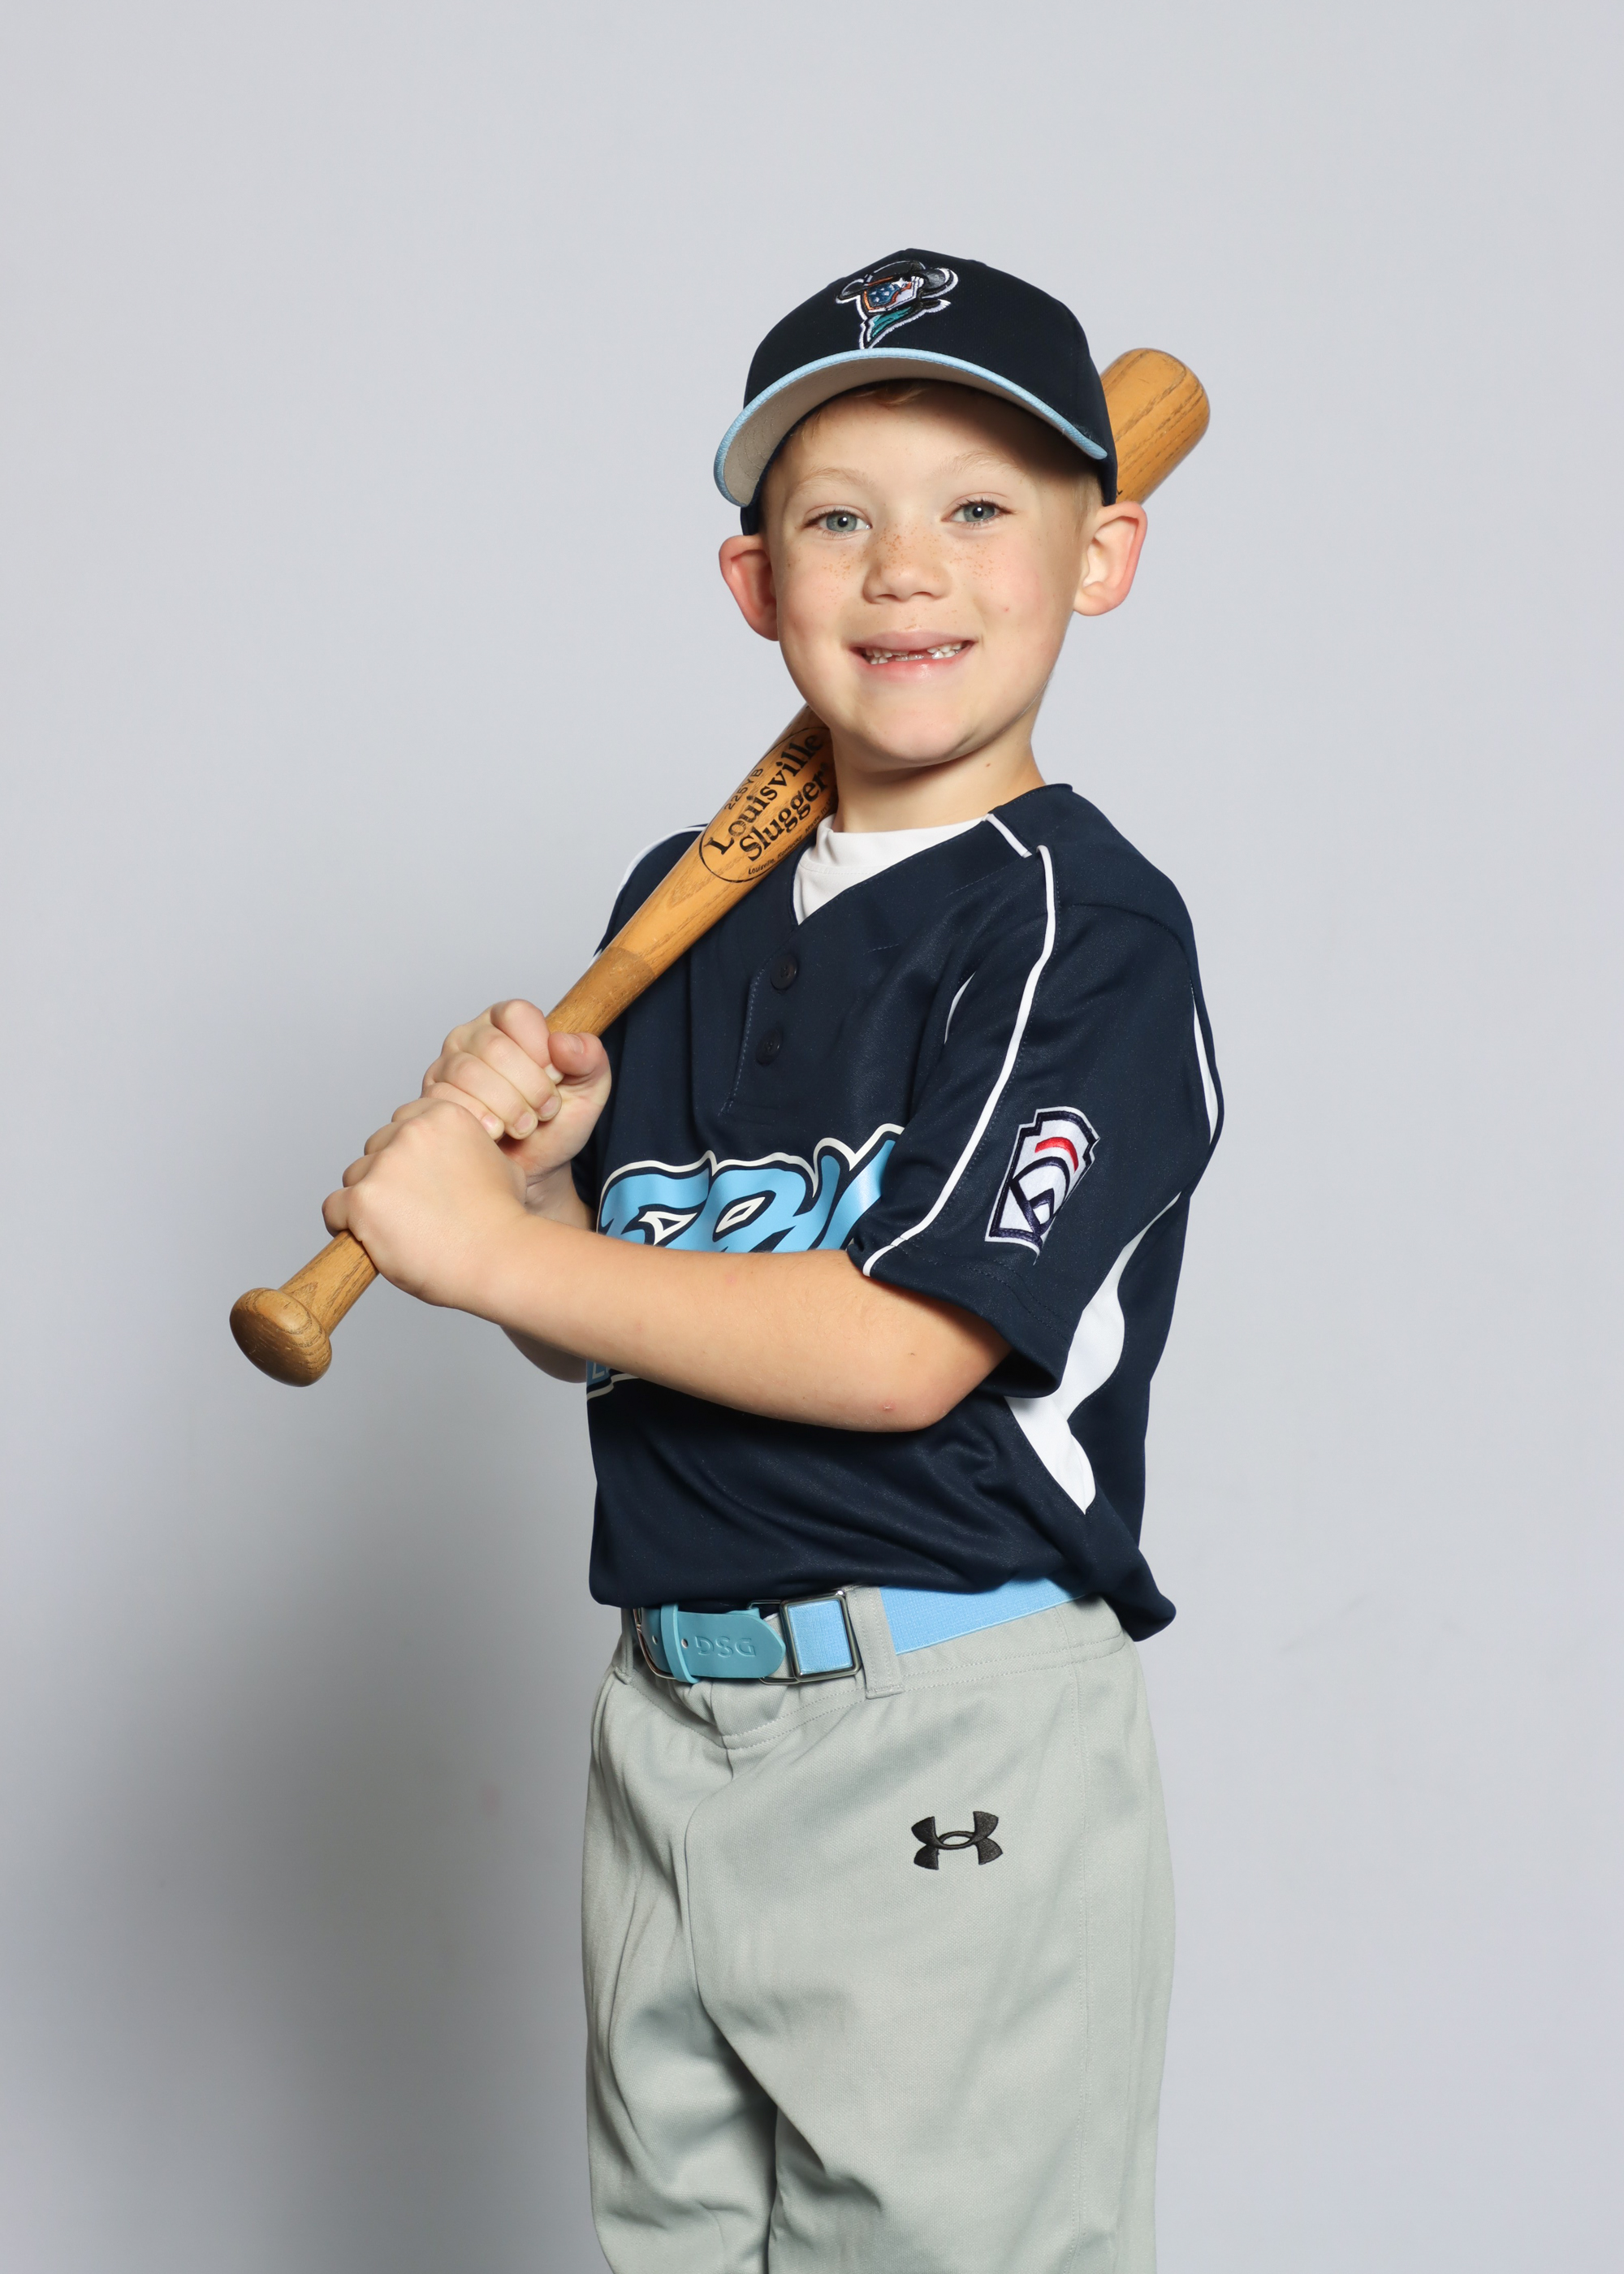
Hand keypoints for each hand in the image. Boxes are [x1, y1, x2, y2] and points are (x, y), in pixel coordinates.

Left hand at [324, 1098, 527, 1310]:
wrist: (498, 1258)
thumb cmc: (503, 1222)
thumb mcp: (500, 1165)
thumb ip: (469, 1150)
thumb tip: (458, 1160)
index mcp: (443, 1116)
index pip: (402, 1123)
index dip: (407, 1154)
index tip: (418, 1180)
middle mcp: (411, 1132)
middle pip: (375, 1149)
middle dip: (387, 1177)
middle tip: (410, 1211)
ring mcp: (384, 1165)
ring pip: (354, 1178)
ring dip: (369, 1201)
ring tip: (396, 1231)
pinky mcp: (363, 1200)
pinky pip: (334, 1209)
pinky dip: (346, 1226)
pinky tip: (369, 1240)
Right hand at [423, 999, 610, 1209]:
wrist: (536, 1168)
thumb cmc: (558, 1123)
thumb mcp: (590, 1089)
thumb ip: (589, 1058)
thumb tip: (562, 1043)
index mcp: (510, 1022)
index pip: (517, 1014)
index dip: (540, 1051)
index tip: (556, 1079)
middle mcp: (473, 1036)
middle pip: (493, 1047)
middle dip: (528, 1087)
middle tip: (544, 1112)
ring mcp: (447, 1066)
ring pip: (468, 1074)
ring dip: (505, 1108)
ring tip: (524, 1127)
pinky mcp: (432, 1097)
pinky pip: (446, 1101)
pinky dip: (480, 1122)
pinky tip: (496, 1133)